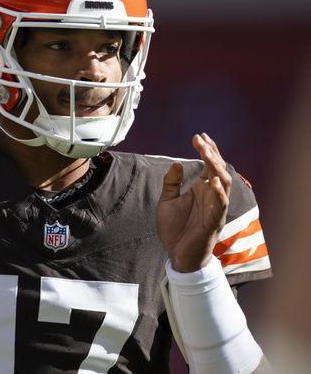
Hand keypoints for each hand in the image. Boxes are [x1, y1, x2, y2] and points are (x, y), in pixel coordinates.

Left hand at [156, 133, 231, 272]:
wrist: (176, 255)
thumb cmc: (174, 229)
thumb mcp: (167, 201)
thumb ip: (171, 182)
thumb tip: (177, 163)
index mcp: (201, 189)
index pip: (209, 165)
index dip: (206, 150)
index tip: (198, 136)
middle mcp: (210, 196)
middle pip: (218, 169)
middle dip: (211, 153)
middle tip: (201, 139)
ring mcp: (215, 208)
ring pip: (223, 183)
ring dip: (216, 167)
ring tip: (207, 153)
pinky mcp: (214, 221)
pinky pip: (221, 205)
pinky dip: (218, 192)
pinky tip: (211, 180)